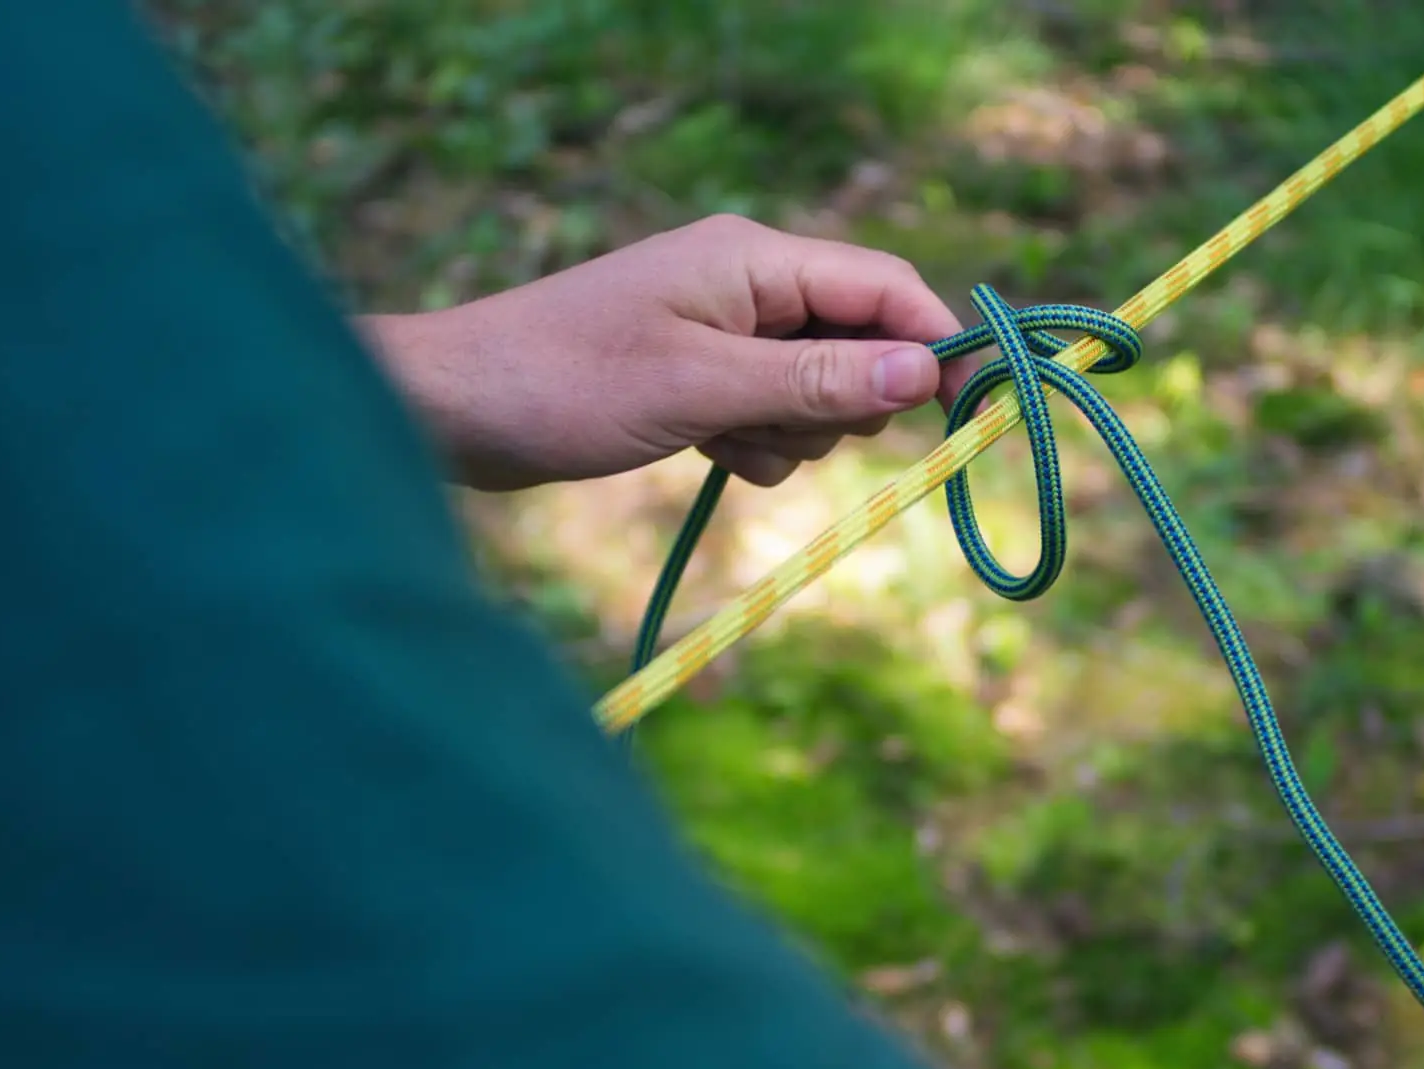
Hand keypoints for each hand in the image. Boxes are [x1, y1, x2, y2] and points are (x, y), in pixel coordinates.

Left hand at [364, 215, 966, 489]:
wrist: (456, 412)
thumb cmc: (566, 384)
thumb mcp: (703, 389)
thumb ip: (817, 382)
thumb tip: (922, 374)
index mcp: (754, 258)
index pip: (885, 286)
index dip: (935, 346)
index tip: (967, 416)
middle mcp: (749, 283)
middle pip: (860, 343)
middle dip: (839, 404)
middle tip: (770, 425)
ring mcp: (725, 330)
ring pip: (819, 392)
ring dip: (790, 432)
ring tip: (717, 439)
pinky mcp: (702, 375)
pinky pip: (774, 418)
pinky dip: (755, 446)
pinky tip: (704, 454)